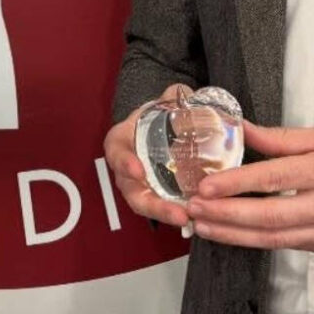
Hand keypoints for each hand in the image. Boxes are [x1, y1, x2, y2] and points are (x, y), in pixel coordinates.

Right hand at [103, 84, 194, 230]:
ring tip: (188, 220)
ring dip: (166, 215)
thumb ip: (173, 96)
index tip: (138, 171)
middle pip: (133, 193)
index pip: (116, 154)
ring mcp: (140, 186)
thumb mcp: (163, 103)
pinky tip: (196, 218)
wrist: (159, 128)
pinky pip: (163, 208)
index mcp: (120, 143)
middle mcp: (126, 170)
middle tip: (177, 212)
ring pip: (148, 206)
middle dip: (154, 205)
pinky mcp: (156, 195)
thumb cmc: (156, 116)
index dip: (125, 164)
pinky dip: (176, 214)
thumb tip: (184, 93)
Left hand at [184, 125, 313, 253]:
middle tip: (193, 210)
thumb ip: (285, 138)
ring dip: (232, 234)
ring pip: (273, 239)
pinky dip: (254, 240)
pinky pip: (285, 245)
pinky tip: (231, 233)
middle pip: (269, 217)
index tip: (207, 186)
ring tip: (202, 225)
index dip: (237, 185)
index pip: (275, 178)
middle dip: (225, 216)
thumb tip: (244, 130)